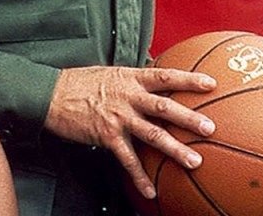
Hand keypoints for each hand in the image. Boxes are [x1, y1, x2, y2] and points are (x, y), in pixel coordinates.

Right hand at [44, 65, 216, 199]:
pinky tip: (151, 191)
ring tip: (195, 161)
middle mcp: (127, 96)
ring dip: (175, 149)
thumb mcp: (110, 72)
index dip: (189, 79)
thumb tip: (155, 77)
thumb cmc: (80, 82)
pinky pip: (128, 159)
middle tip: (210, 128)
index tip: (211, 84)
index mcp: (130, 78)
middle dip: (189, 118)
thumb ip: (133, 78)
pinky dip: (140, 177)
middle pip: (164, 106)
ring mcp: (118, 117)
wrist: (51, 94)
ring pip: (152, 134)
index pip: (165, 76)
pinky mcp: (106, 136)